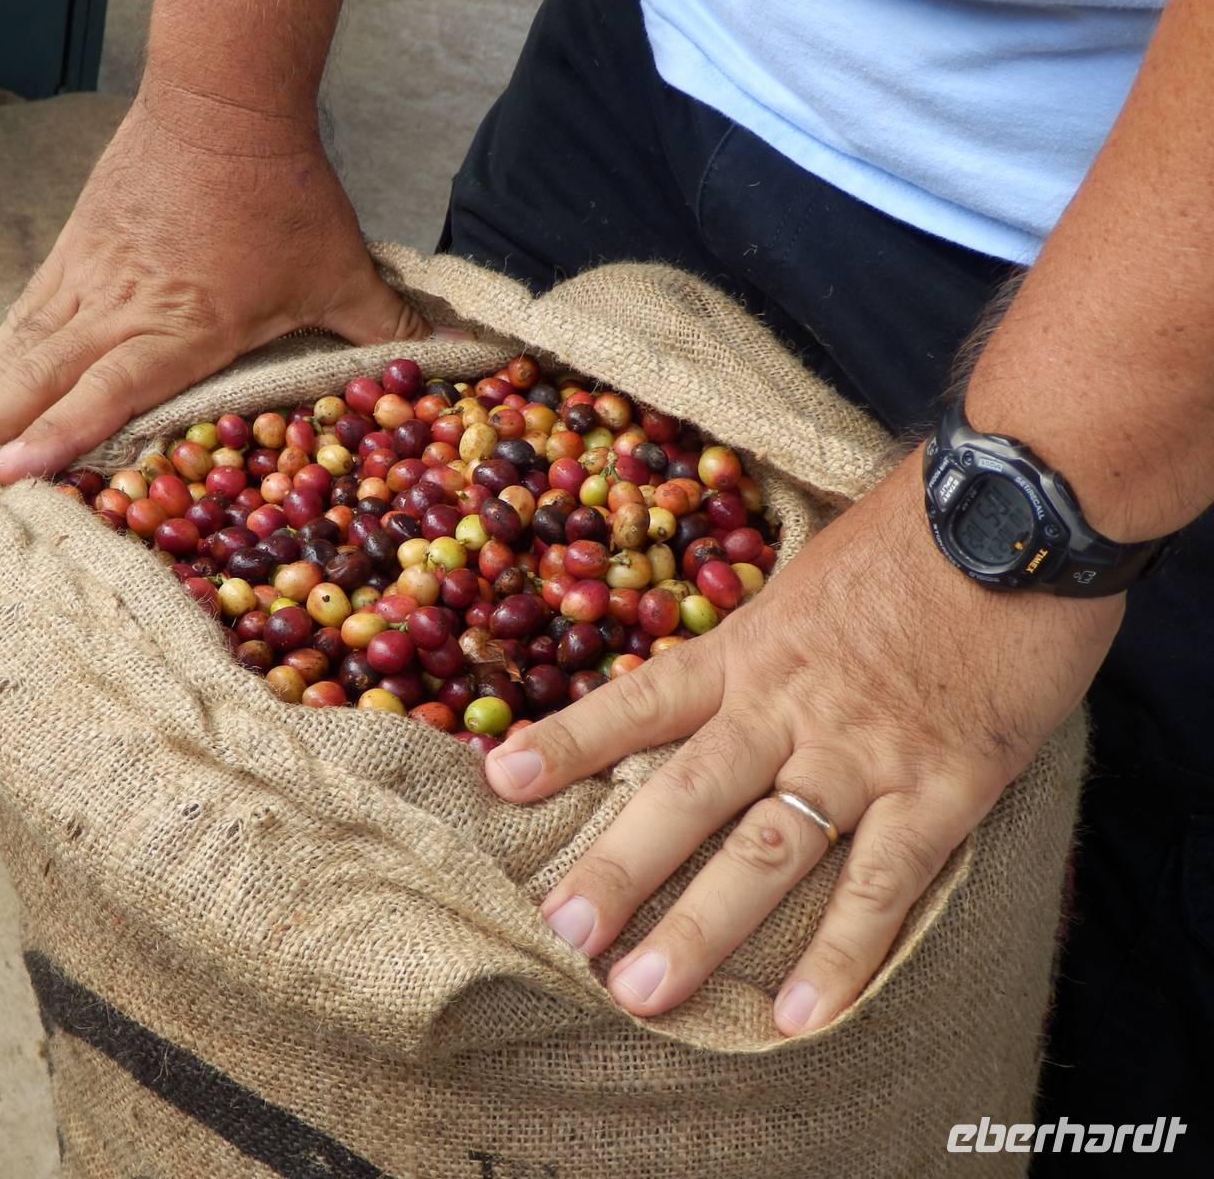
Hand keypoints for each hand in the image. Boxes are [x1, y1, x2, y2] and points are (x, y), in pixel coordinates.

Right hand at [0, 93, 428, 480]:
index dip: (54, 438)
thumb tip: (461, 352)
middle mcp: (120, 306)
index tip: (2, 480)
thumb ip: (388, 326)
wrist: (223, 102)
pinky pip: (26, 313)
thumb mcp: (341, 270)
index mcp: (180, 324)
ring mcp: (88, 275)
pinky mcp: (75, 249)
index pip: (106, 392)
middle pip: (35, 375)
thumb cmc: (285, 196)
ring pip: (17, 346)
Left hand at [483, 452, 1121, 1033]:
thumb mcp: (814, 576)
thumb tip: (730, 672)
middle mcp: (789, 707)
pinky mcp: (945, 786)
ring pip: (767, 852)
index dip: (571, 741)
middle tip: (559, 936)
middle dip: (618, 868)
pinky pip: (884, 882)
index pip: (643, 701)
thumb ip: (768, 640)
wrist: (1023, 508)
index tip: (500, 780)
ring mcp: (863, 752)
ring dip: (701, 927)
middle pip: (685, 796)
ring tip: (640, 991)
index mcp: (752, 650)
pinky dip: (841, 953)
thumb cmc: (917, 537)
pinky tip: (798, 1014)